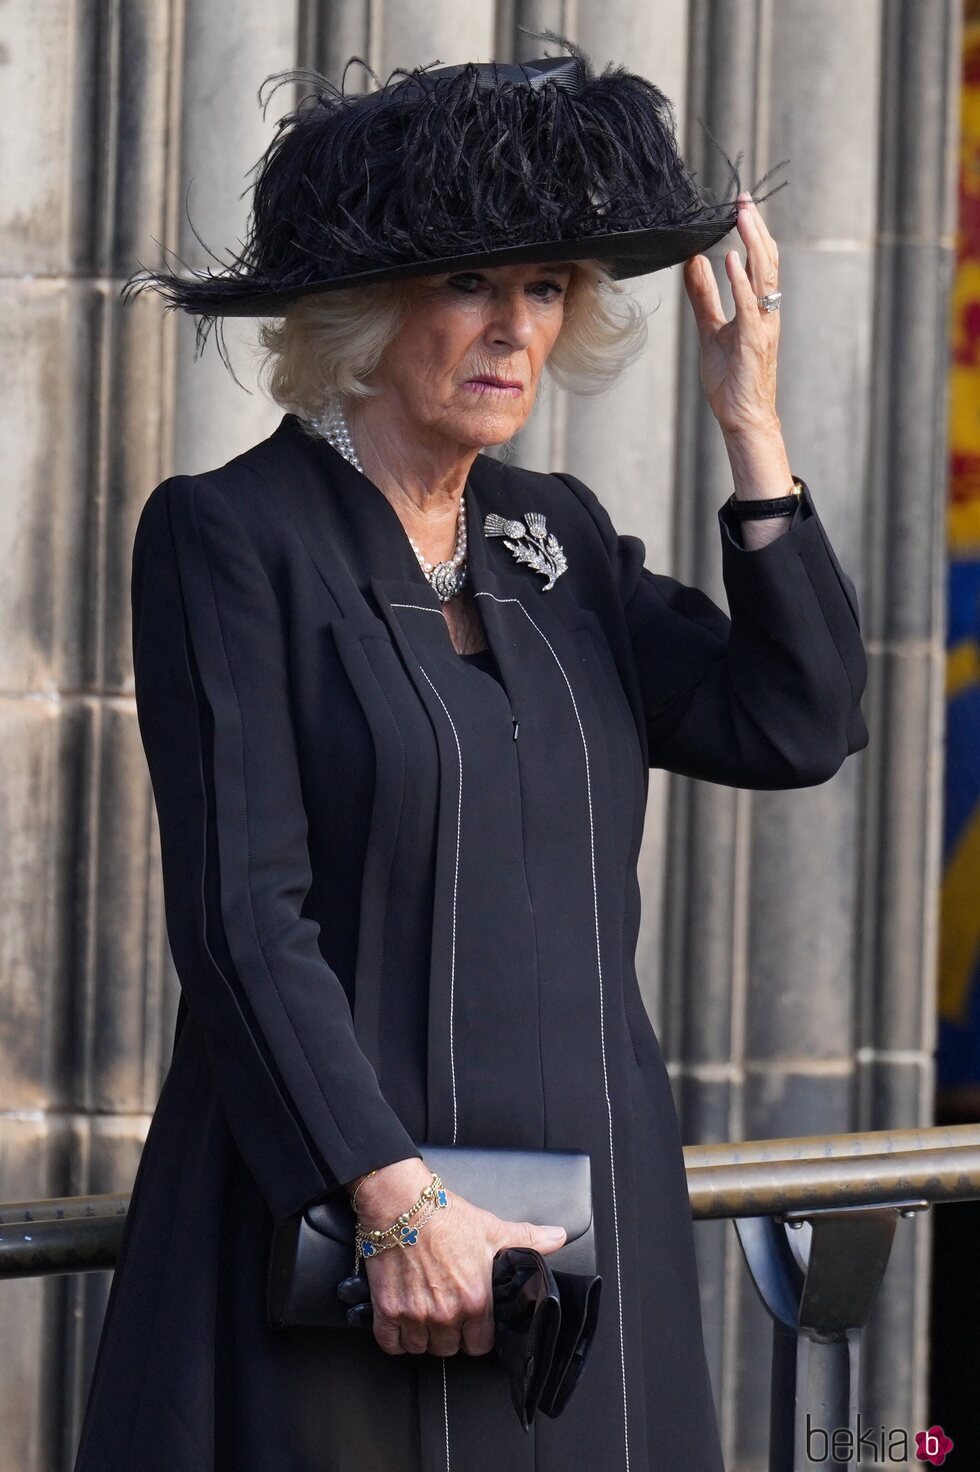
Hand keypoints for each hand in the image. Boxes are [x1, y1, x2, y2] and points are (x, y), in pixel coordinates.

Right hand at [353, 1158, 566, 1357]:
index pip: (481, 1344)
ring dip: (423, 1336)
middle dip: (450, 1334)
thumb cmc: (446, 1216)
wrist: (401, 1204)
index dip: (477, 1334)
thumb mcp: (492, 1228)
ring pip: (421, 1348)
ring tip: (425, 1314)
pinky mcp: (387, 1310)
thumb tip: (559, 1237)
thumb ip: (527, 1238)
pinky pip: (391, 1344)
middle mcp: (446, 1314)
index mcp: (475, 1300)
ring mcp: (414, 1315)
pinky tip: (402, 1321)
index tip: (472, 1322)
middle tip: (447, 1312)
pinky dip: (396, 1337)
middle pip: (449, 1349)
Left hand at [682, 192, 781, 438]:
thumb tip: (695, 263)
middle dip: (756, 228)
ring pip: (764, 276)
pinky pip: (749, 305)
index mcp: (758, 308)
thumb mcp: (710, 329)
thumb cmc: (731, 379)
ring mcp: (762, 326)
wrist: (742, 417)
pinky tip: (732, 259)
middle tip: (744, 198)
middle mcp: (766, 312)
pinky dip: (741, 282)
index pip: (759, 262)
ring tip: (743, 215)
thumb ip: (703, 296)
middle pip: (767, 261)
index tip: (741, 205)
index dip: (752, 233)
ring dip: (754, 243)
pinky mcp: (752, 342)